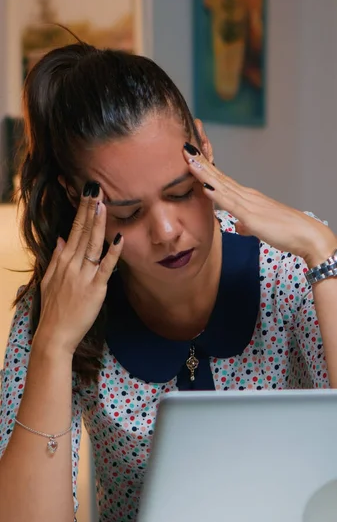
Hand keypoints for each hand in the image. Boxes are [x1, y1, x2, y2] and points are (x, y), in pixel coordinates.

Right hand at [36, 184, 122, 354]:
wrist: (55, 334)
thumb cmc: (54, 309)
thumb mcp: (49, 280)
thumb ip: (56, 258)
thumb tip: (61, 239)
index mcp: (63, 261)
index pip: (73, 229)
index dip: (81, 210)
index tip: (87, 193)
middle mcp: (72, 265)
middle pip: (82, 232)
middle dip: (89, 209)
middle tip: (96, 188)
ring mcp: (84, 276)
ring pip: (92, 245)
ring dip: (98, 224)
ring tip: (103, 204)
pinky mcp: (96, 290)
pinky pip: (105, 268)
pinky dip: (113, 253)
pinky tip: (119, 239)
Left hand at [183, 143, 336, 267]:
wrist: (305, 235)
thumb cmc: (285, 231)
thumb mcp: (259, 229)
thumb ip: (247, 225)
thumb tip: (239, 226)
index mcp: (246, 198)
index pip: (221, 180)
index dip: (206, 168)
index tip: (192, 158)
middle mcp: (246, 195)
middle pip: (218, 176)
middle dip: (201, 162)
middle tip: (185, 147)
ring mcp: (248, 203)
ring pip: (221, 184)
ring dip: (204, 172)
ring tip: (189, 159)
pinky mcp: (251, 216)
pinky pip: (230, 203)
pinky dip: (216, 194)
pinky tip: (204, 186)